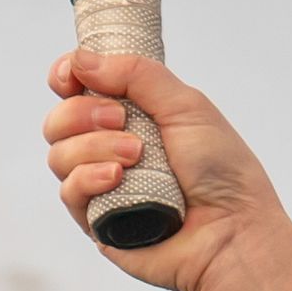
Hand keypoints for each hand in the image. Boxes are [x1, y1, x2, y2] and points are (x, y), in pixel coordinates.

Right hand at [38, 48, 279, 290]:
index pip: (77, 89)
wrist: (232, 231)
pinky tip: (118, 179)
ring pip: (59, 155)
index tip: (73, 76)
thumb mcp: (186, 106)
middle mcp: (111, 148)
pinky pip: (69, 192)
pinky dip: (88, 179)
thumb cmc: (222, 171)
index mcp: (133, 116)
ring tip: (136, 156)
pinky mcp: (97, 221)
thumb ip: (136, 75)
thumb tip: (81, 59)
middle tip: (121, 120)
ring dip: (94, 147)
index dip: (67, 77)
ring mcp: (102, 186)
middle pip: (59, 120)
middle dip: (83, 113)